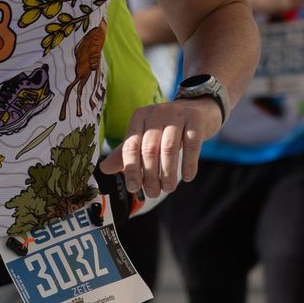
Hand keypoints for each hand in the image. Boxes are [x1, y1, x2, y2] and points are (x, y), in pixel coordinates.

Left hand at [99, 97, 222, 198]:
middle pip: (149, 149)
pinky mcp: (196, 118)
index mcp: (139, 117)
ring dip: (168, 173)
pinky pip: (192, 144)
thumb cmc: (167, 128)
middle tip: (153, 193)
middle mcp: (156, 112)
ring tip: (168, 189)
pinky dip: (189, 163)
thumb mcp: (146, 136)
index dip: (131, 169)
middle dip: (150, 175)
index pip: (131, 145)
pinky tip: (188, 177)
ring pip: (169, 148)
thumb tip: (104, 169)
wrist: (199, 109)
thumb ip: (126, 153)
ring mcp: (177, 114)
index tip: (133, 188)